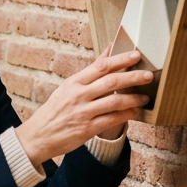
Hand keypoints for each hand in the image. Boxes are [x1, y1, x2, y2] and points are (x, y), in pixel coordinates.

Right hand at [14, 45, 152, 168]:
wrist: (37, 137)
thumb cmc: (55, 111)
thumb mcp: (68, 87)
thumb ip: (90, 71)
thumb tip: (109, 49)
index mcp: (73, 83)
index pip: (100, 67)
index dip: (120, 60)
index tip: (136, 56)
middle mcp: (78, 96)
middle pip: (111, 82)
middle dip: (133, 77)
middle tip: (149, 75)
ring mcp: (82, 113)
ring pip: (114, 101)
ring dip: (133, 98)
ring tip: (144, 97)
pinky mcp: (86, 129)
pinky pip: (111, 120)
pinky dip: (126, 115)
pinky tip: (134, 112)